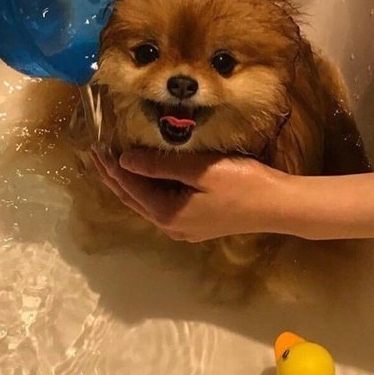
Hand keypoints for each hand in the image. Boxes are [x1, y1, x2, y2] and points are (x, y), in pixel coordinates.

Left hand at [91, 148, 290, 241]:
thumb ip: (159, 166)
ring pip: (146, 204)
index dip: (112, 167)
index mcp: (168, 214)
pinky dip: (147, 190)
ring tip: (112, 166)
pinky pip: (161, 205)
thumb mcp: (199, 170)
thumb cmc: (242, 184)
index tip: (97, 147)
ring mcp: (184, 228)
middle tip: (95, 156)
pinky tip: (145, 179)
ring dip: (129, 184)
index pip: (131, 187)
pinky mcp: (196, 223)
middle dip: (114, 177)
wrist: (278, 205)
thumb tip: (125, 160)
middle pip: (133, 199)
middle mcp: (171, 226)